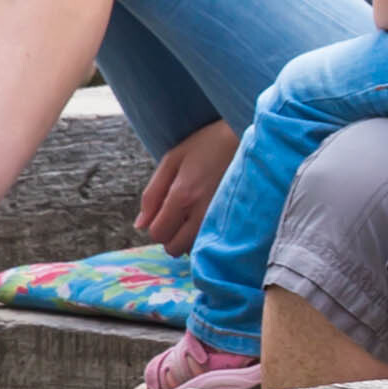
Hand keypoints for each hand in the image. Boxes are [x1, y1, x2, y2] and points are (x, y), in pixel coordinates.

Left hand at [135, 120, 236, 253]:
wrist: (247, 138)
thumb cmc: (208, 145)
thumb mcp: (173, 160)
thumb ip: (152, 194)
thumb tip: (140, 225)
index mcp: (183, 195)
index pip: (158, 234)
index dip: (156, 225)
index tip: (164, 212)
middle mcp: (201, 213)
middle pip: (174, 248)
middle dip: (170, 235)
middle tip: (178, 215)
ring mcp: (220, 220)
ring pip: (192, 250)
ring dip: (187, 238)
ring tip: (195, 214)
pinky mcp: (234, 223)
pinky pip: (212, 246)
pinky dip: (204, 238)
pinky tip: (208, 218)